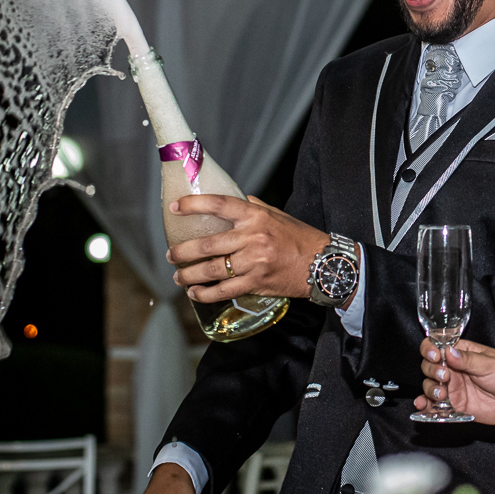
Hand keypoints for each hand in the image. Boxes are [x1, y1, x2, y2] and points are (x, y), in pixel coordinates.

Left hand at [167, 195, 329, 301]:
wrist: (323, 264)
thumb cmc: (300, 238)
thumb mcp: (278, 215)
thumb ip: (254, 208)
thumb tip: (234, 200)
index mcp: (257, 217)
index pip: (220, 205)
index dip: (194, 205)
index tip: (175, 207)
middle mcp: (253, 238)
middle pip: (208, 244)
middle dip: (183, 252)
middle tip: (172, 255)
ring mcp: (255, 262)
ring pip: (212, 270)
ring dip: (190, 275)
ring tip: (179, 276)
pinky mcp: (257, 283)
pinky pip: (225, 290)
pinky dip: (206, 293)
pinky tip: (195, 293)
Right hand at [414, 339, 494, 427]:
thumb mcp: (491, 364)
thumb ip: (468, 360)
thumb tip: (448, 351)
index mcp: (462, 352)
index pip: (438, 345)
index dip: (431, 349)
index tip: (435, 356)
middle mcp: (455, 369)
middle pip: (429, 365)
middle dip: (431, 370)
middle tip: (444, 376)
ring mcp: (454, 387)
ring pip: (430, 385)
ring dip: (430, 388)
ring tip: (441, 393)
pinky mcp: (455, 405)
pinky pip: (435, 405)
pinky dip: (426, 405)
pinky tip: (423, 405)